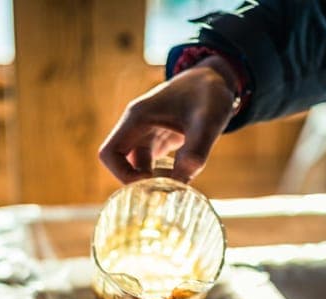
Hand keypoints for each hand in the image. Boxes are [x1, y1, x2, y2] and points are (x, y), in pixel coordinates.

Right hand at [99, 58, 238, 183]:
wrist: (216, 79)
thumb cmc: (210, 94)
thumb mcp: (209, 122)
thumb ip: (196, 151)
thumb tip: (181, 183)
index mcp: (137, 118)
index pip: (109, 153)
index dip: (122, 174)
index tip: (148, 183)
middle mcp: (136, 126)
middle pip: (119, 163)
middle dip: (136, 182)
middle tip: (163, 193)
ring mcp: (145, 133)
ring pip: (135, 166)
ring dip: (150, 181)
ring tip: (175, 189)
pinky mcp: (158, 140)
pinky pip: (149, 164)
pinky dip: (160, 176)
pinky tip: (180, 181)